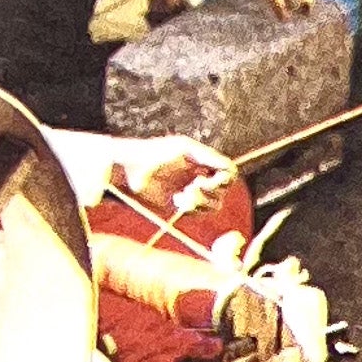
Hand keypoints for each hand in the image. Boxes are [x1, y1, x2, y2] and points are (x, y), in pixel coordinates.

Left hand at [114, 135, 236, 216]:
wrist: (130, 170)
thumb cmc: (156, 153)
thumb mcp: (184, 149)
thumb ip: (209, 156)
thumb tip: (231, 168)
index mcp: (202, 161)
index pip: (228, 172)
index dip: (224, 179)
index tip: (208, 180)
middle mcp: (199, 176)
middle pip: (223, 191)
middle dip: (210, 190)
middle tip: (193, 186)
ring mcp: (190, 191)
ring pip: (214, 204)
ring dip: (201, 200)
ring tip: (182, 194)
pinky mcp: (180, 206)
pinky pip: (198, 212)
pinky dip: (191, 208)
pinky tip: (176, 200)